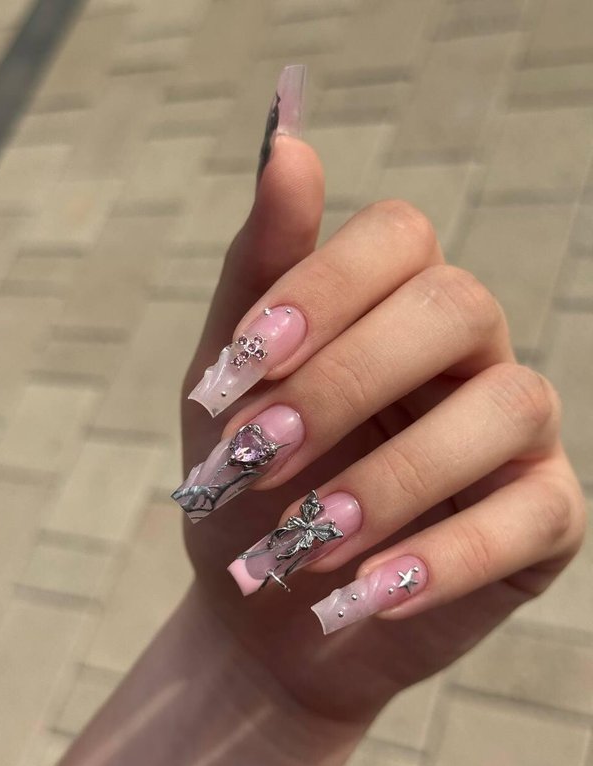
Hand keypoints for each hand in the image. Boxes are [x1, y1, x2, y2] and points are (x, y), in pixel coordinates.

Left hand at [178, 134, 585, 726]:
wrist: (268, 606)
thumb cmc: (250, 484)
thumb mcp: (233, 384)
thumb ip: (262, 274)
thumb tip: (288, 146)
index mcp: (396, 306)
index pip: (400, 236)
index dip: (326, 286)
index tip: (244, 362)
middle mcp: (470, 353)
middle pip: (456, 306)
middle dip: (346, 382)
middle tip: (258, 455)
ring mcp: (517, 433)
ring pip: (504, 407)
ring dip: (391, 480)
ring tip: (304, 543)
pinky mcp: (546, 516)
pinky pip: (530, 517)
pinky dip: (445, 559)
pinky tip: (368, 594)